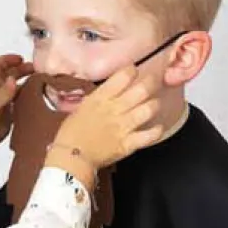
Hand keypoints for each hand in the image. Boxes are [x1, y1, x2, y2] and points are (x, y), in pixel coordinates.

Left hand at [0, 54, 33, 155]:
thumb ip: (3, 92)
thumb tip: (14, 79)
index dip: (8, 59)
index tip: (21, 59)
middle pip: (11, 77)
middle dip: (23, 71)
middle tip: (37, 71)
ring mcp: (3, 106)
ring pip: (17, 92)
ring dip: (28, 88)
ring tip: (42, 86)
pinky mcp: (7, 119)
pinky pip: (20, 109)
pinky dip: (28, 105)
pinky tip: (39, 104)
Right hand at [52, 63, 166, 172]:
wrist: (71, 157)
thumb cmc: (71, 132)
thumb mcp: (82, 107)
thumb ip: (99, 98)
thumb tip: (111, 91)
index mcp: (101, 97)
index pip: (124, 75)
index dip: (132, 70)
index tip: (134, 72)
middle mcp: (115, 109)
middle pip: (142, 89)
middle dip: (151, 83)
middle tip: (153, 83)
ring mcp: (123, 126)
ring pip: (149, 109)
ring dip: (154, 105)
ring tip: (153, 105)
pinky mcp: (128, 144)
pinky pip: (150, 135)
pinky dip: (156, 131)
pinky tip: (157, 128)